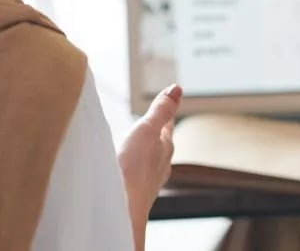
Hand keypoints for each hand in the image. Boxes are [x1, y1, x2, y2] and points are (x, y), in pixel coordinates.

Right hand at [118, 84, 181, 219]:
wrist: (122, 210)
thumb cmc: (134, 169)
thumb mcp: (146, 130)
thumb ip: (161, 111)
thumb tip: (177, 89)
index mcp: (165, 147)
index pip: (167, 125)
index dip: (166, 111)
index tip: (171, 99)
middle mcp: (160, 165)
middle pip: (161, 144)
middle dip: (156, 133)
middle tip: (156, 122)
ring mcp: (149, 182)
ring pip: (151, 162)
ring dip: (145, 152)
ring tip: (142, 147)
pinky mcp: (135, 194)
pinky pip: (138, 176)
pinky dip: (135, 168)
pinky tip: (129, 173)